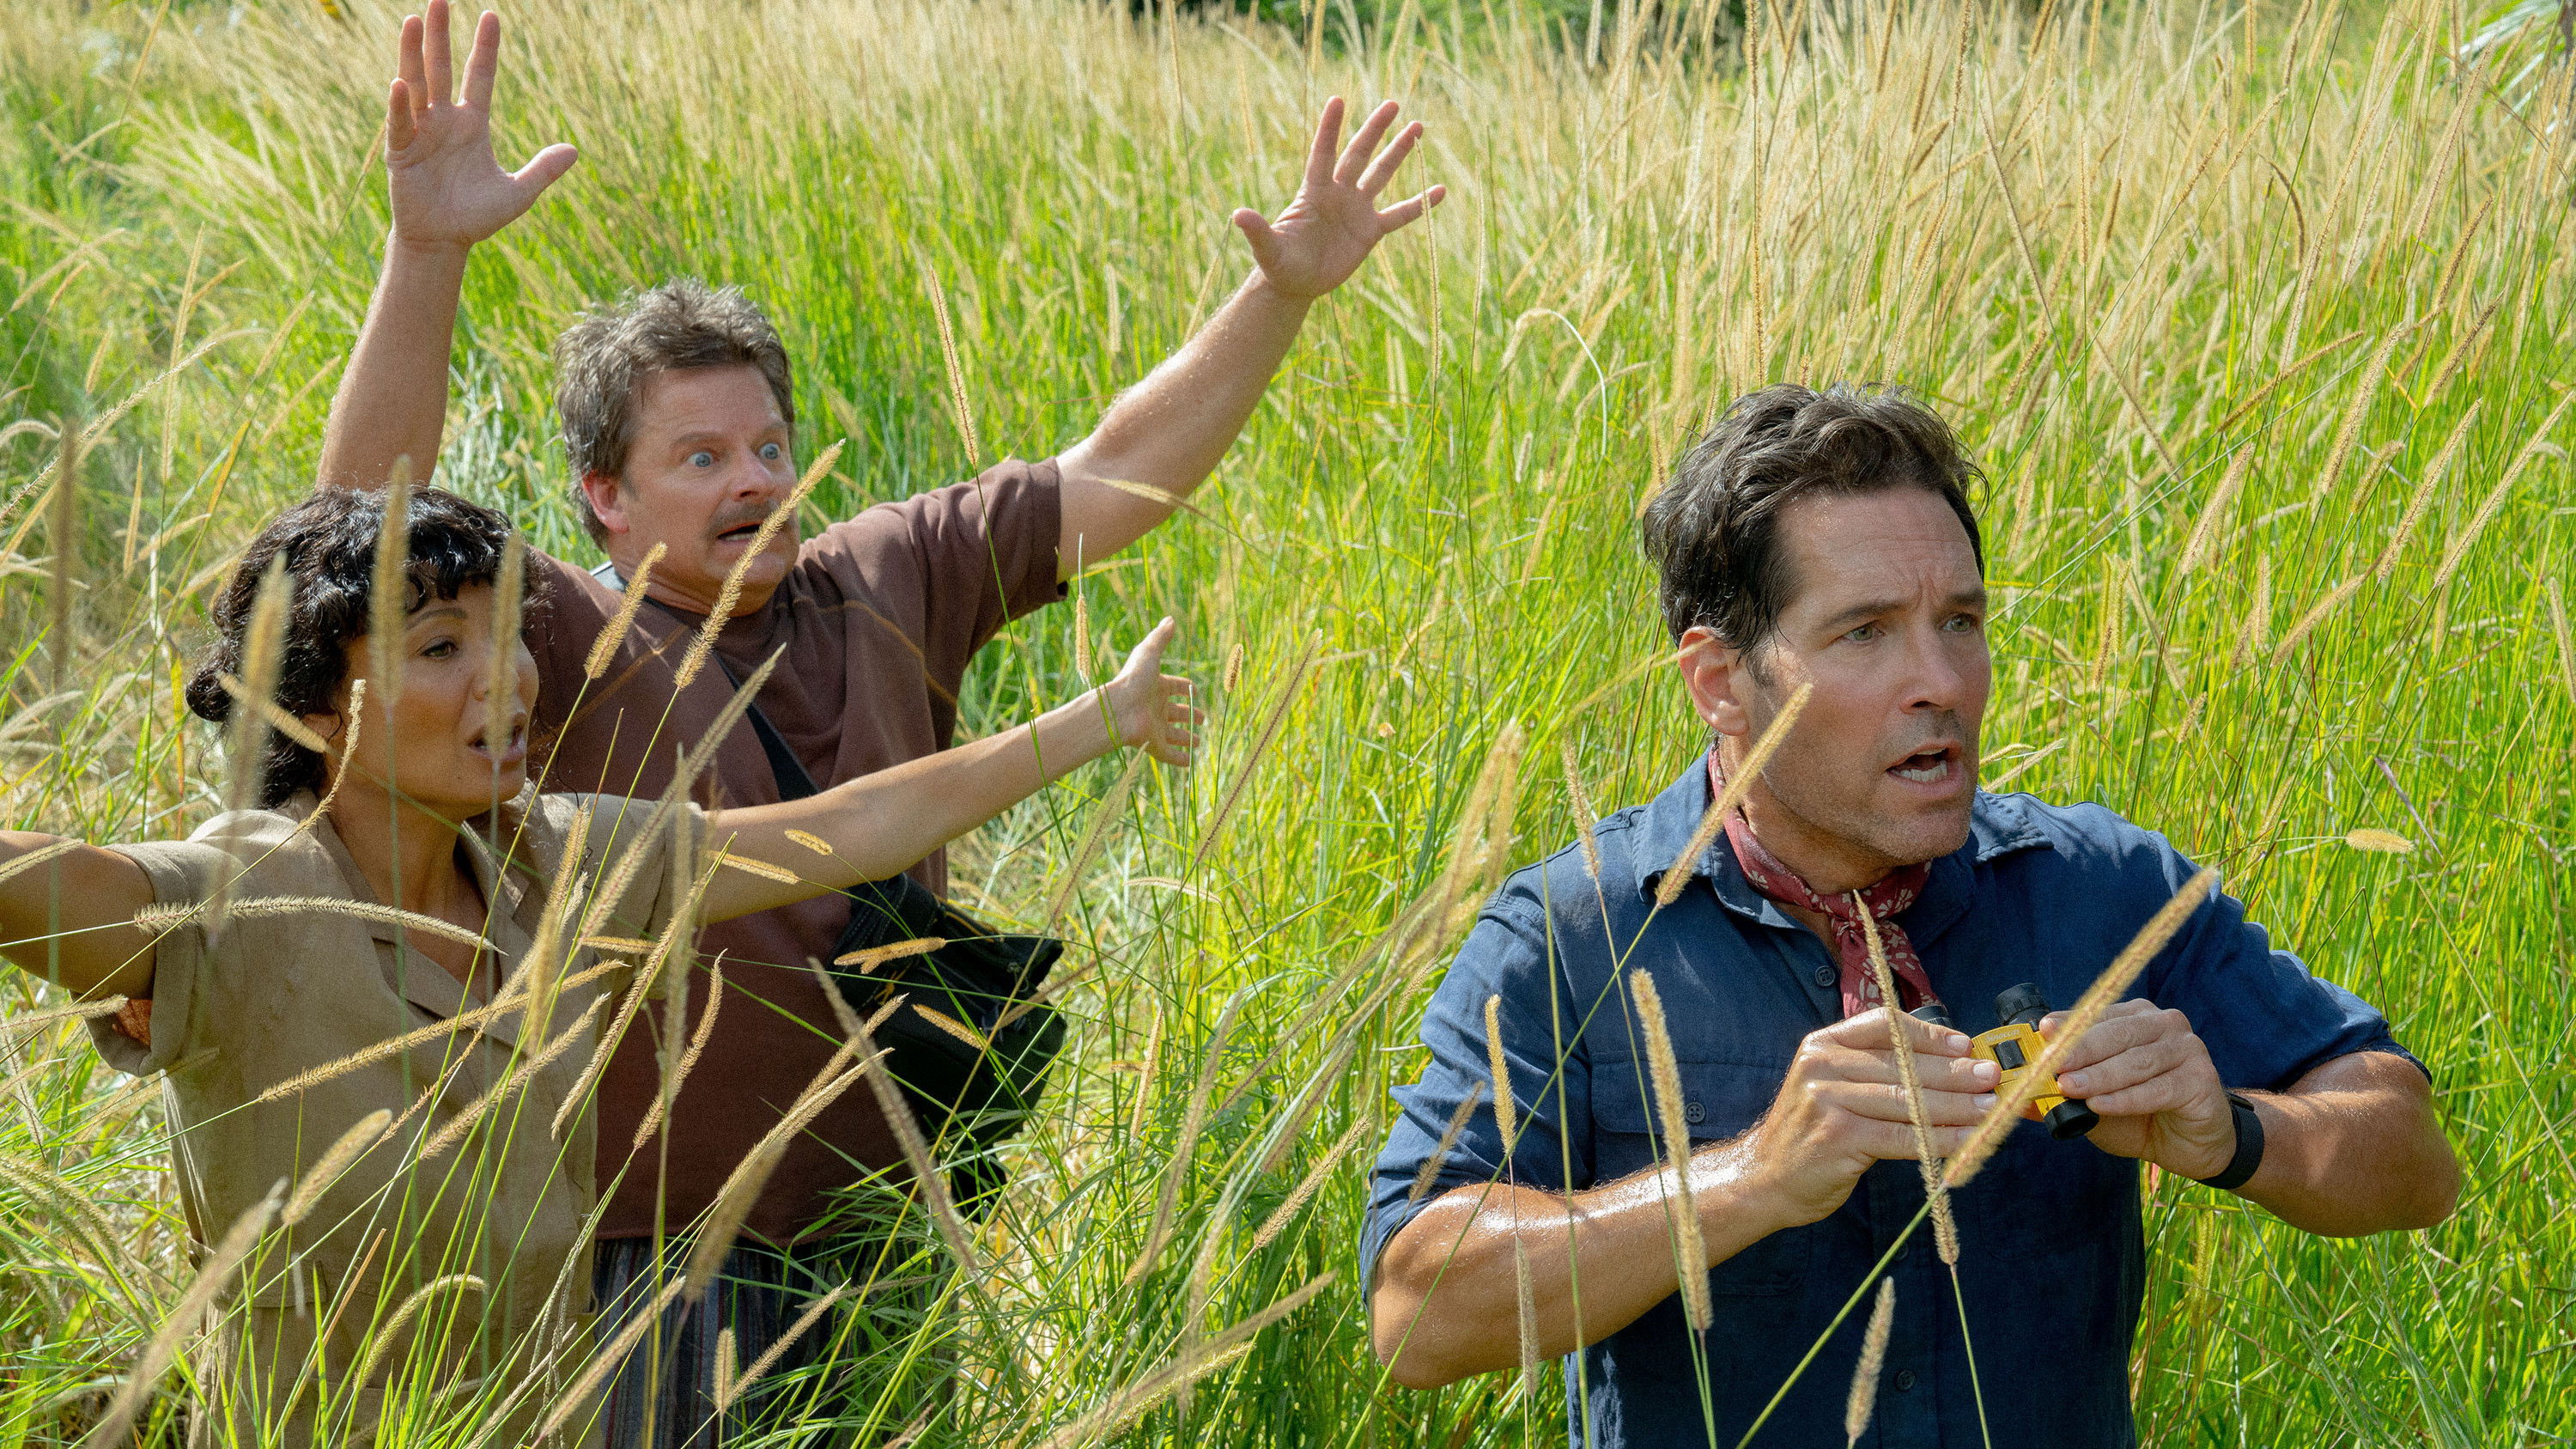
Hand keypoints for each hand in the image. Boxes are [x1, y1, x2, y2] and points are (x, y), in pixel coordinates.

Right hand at [384, 1, 576, 253]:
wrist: (445, 241)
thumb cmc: (478, 216)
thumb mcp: (519, 193)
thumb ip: (543, 170)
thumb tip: (574, 150)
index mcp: (473, 124)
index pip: (480, 76)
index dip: (485, 47)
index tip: (492, 14)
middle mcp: (445, 120)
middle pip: (442, 68)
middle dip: (440, 35)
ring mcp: (421, 132)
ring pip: (417, 84)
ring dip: (413, 53)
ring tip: (412, 20)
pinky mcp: (402, 150)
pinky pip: (401, 122)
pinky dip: (400, 103)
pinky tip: (400, 81)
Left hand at [1100, 618, 1201, 765]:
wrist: (1118, 709)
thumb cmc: (1133, 680)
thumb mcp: (1149, 653)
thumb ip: (1161, 637)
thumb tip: (1171, 619)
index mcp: (1156, 687)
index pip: (1174, 687)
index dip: (1184, 688)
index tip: (1194, 690)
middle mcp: (1156, 708)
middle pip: (1176, 713)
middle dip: (1189, 716)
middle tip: (1202, 719)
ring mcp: (1155, 728)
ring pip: (1174, 735)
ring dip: (1186, 739)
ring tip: (1199, 742)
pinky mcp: (1154, 745)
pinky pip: (1170, 755)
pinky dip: (1180, 760)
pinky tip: (1190, 762)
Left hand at [1232, 98, 1445, 302]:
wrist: (1295, 284)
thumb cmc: (1278, 265)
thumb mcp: (1268, 250)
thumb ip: (1258, 231)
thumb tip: (1238, 215)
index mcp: (1313, 193)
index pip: (1323, 154)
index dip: (1330, 129)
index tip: (1338, 99)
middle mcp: (1337, 194)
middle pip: (1358, 154)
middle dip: (1374, 130)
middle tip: (1392, 104)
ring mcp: (1356, 210)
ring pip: (1381, 174)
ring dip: (1399, 152)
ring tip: (1417, 128)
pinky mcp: (1370, 232)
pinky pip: (1400, 215)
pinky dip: (1420, 204)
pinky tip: (1441, 190)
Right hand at [1745, 1011, 1998, 1227]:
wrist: (1765, 1177)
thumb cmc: (1812, 1132)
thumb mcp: (1831, 1085)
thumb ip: (1874, 1070)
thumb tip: (1948, 1065)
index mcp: (1822, 1044)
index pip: (1884, 1025)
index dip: (1929, 1035)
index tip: (1965, 1046)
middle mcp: (1822, 1065)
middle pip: (1903, 1064)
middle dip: (1954, 1072)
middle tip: (1992, 1077)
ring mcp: (1827, 1100)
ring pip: (1908, 1100)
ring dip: (1957, 1106)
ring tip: (1991, 1108)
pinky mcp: (1839, 1137)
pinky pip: (1904, 1136)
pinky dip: (1942, 1139)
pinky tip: (1966, 1141)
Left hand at [2047, 999, 2235, 1178]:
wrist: (2191, 1145)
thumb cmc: (2140, 1116)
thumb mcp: (2095, 1102)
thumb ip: (2064, 1094)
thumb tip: (2022, 1098)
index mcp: (2136, 1018)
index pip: (2097, 1015)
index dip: (2069, 1024)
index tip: (2042, 1033)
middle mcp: (2164, 1025)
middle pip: (2116, 1034)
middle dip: (2080, 1051)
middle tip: (2052, 1068)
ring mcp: (2187, 1049)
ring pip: (2135, 1061)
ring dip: (2099, 1076)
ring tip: (2069, 1089)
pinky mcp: (2201, 1079)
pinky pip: (2157, 1088)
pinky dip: (2125, 1098)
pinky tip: (2100, 1106)